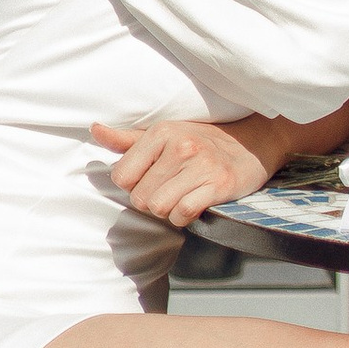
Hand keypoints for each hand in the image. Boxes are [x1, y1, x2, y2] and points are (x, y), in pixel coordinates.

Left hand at [91, 113, 281, 227]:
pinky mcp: (219, 185)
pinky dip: (184, 217)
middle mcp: (180, 146)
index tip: (150, 179)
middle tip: (170, 189)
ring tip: (181, 196)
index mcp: (161, 132)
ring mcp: (201, 165)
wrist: (254, 142)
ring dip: (167, 210)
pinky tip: (194, 204)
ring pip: (159, 208)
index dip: (133, 185)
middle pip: (140, 198)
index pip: (121, 177)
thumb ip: (127, 139)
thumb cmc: (202, 140)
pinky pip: (183, 214)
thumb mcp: (165, 133)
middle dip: (151, 200)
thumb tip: (95, 130)